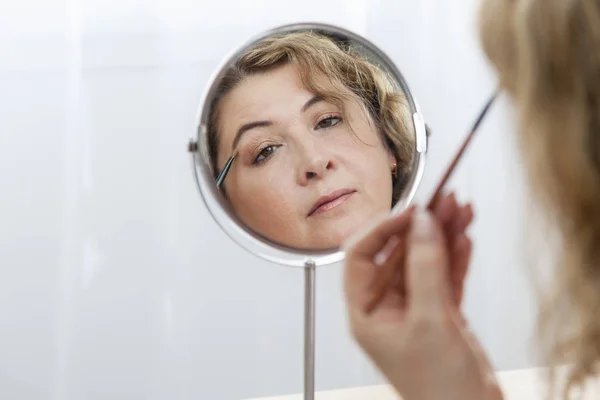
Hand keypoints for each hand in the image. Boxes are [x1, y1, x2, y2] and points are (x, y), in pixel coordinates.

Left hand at [343, 205, 501, 399]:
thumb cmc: (439, 387)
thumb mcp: (429, 322)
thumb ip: (425, 270)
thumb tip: (422, 224)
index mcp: (366, 310)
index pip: (361, 254)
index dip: (383, 228)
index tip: (412, 211)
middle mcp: (386, 305)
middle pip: (399, 253)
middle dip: (422, 226)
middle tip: (445, 201)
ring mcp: (414, 307)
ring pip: (425, 260)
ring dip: (443, 235)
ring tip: (462, 210)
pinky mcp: (439, 312)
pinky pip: (445, 275)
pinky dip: (456, 256)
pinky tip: (465, 237)